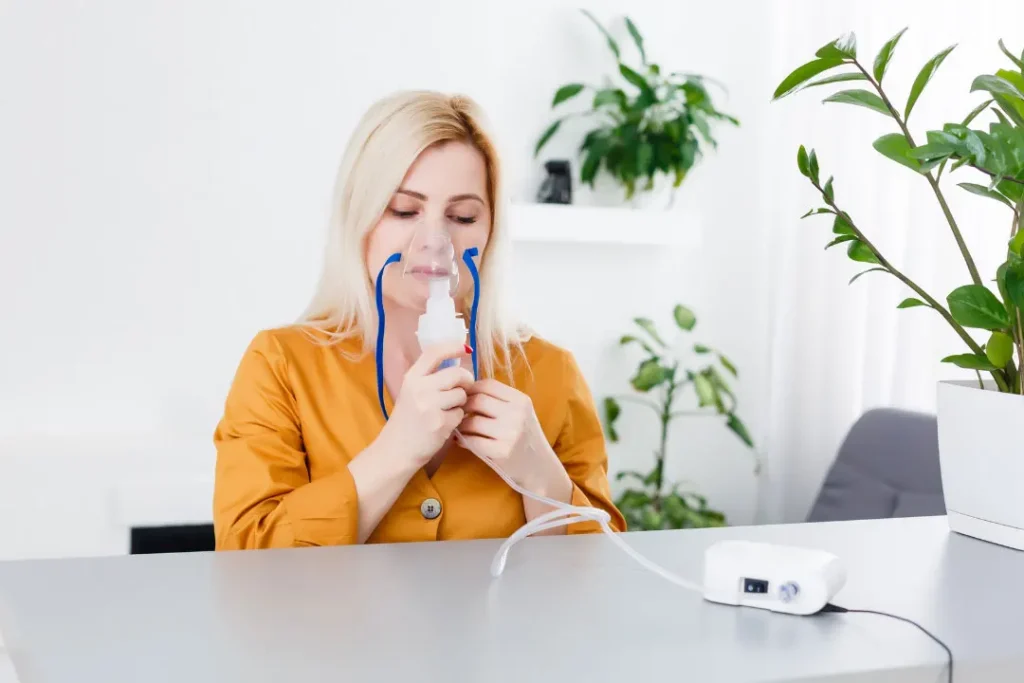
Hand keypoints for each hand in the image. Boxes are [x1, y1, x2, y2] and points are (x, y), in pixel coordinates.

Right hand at [377, 342, 473, 466]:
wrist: (396, 450)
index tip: (465, 349)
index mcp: (412, 378)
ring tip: (447, 410)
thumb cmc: (407, 420)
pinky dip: (457, 419)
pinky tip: (445, 424)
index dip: (453, 347)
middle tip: (464, 387)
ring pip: (462, 394)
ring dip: (460, 402)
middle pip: (457, 374)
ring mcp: (430, 406)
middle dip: (466, 380)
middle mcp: (420, 389)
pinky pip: (460, 414)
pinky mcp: (440, 423)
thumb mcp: (411, 392)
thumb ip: (429, 378)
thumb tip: (457, 362)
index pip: (435, 352)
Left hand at [457, 379, 571, 496]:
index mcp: (521, 400)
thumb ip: (499, 400)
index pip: (488, 384)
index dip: (471, 388)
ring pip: (472, 421)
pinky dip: (463, 439)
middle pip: (478, 400)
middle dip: (464, 406)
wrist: (538, 465)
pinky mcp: (502, 451)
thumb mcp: (520, 412)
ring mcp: (510, 433)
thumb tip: (465, 390)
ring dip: (461, 424)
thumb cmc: (524, 435)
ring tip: (460, 428)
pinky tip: (463, 440)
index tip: (465, 396)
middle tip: (459, 413)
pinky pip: (473, 441)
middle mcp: (517, 414)